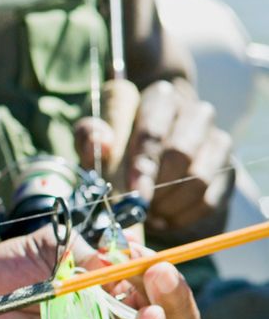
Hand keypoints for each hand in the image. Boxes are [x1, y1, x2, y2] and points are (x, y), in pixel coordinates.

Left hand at [0, 229, 200, 318]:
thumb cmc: (3, 275)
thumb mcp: (47, 247)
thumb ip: (84, 251)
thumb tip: (119, 261)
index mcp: (115, 292)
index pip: (161, 291)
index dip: (166, 278)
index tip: (154, 263)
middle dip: (176, 303)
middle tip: (159, 283)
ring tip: (148, 317)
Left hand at [75, 80, 233, 237]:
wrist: (154, 146)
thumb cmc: (118, 141)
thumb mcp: (95, 134)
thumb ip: (89, 135)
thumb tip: (103, 143)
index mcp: (160, 99)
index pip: (153, 131)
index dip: (142, 165)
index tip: (133, 193)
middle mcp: (195, 113)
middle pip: (180, 154)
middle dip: (156, 187)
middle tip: (138, 207)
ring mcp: (216, 140)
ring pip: (199, 178)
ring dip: (169, 204)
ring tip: (148, 213)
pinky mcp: (228, 169)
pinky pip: (210, 200)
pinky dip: (183, 216)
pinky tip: (164, 219)